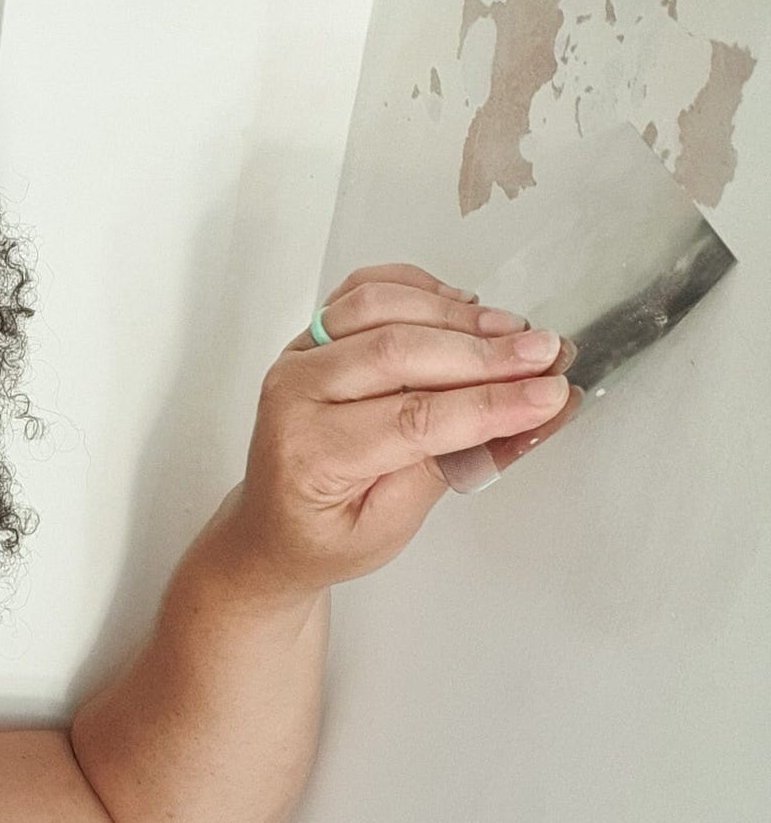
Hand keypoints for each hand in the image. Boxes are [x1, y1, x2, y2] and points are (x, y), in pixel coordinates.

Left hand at [230, 263, 583, 593]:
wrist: (274, 526)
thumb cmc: (326, 534)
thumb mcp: (392, 526)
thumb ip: (454, 465)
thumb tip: (529, 419)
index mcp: (310, 453)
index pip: (413, 418)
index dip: (489, 403)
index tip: (547, 395)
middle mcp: (295, 394)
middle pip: (399, 352)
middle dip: (484, 354)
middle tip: (546, 356)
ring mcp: (300, 355)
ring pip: (381, 307)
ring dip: (457, 315)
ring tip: (516, 332)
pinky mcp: (314, 333)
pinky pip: (366, 289)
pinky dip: (420, 288)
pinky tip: (465, 308)